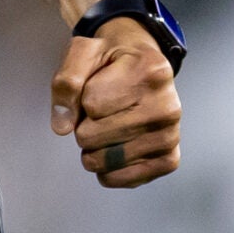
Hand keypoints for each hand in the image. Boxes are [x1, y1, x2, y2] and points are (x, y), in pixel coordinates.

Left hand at [50, 17, 180, 188]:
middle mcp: (168, 106)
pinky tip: (115, 148)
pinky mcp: (169, 160)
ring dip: (94, 147)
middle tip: (102, 108)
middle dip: (85, 124)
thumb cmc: (113, 59)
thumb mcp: (84, 53)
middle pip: (93, 136)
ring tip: (110, 124)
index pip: (91, 103)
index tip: (98, 86)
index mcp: (150, 71)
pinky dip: (107, 170)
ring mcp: (170, 136)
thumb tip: (62, 126)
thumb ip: (67, 82)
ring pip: (103, 161)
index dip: (83, 98)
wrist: (145, 66)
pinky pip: (121, 179)